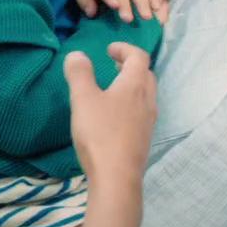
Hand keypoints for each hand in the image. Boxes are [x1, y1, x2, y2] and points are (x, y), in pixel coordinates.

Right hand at [64, 42, 156, 185]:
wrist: (117, 177)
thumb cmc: (100, 133)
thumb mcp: (83, 99)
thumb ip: (79, 74)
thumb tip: (78, 54)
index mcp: (135, 85)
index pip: (139, 57)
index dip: (125, 49)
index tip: (109, 50)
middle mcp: (147, 100)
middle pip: (146, 74)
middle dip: (131, 65)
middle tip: (113, 66)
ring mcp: (148, 121)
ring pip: (146, 94)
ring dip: (132, 85)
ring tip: (112, 89)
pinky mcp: (144, 138)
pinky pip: (142, 111)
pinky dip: (131, 103)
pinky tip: (115, 115)